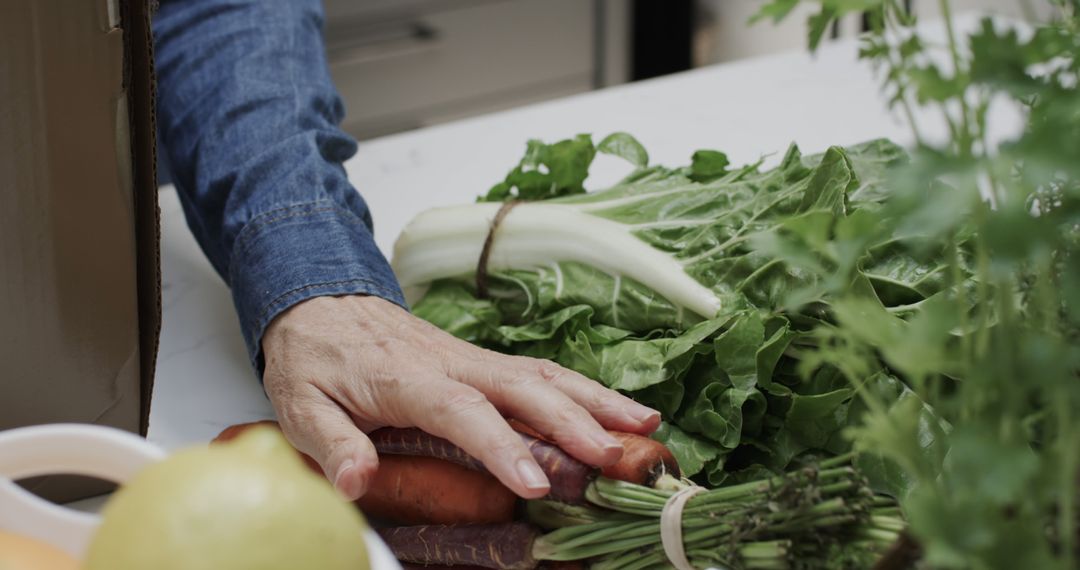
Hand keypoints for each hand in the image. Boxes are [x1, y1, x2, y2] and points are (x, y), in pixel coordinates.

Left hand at [261, 294, 659, 499]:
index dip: (501, 447)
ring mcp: (474, 359)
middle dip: (575, 422)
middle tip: (616, 457)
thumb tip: (356, 483)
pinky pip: (542, 373)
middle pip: (525, 388)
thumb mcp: (301, 406)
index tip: (534, 483)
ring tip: (644, 425)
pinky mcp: (484, 361)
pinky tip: (618, 408)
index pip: (463, 412)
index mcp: (409, 379)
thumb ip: (333, 444)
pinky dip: (586, 390)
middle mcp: (454, 364)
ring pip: (545, 375)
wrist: (320, 301)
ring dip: (597, 400)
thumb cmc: (314, 357)